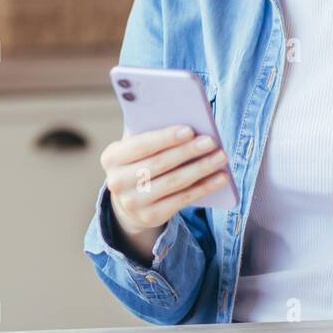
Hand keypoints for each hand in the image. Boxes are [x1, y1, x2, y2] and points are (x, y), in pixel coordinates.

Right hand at [99, 124, 229, 237]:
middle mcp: (117, 182)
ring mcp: (133, 202)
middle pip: (159, 164)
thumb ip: (149, 129)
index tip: (189, 130)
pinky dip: (204, 187)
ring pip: (174, 182)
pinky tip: (220, 177)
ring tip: (221, 157)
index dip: (166, 138)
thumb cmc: (139, 161)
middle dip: (188, 152)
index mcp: (111, 157)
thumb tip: (182, 114)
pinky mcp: (150, 217)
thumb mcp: (136, 146)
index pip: (140, 145)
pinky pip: (182, 200)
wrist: (130, 201)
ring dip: (201, 168)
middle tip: (211, 142)